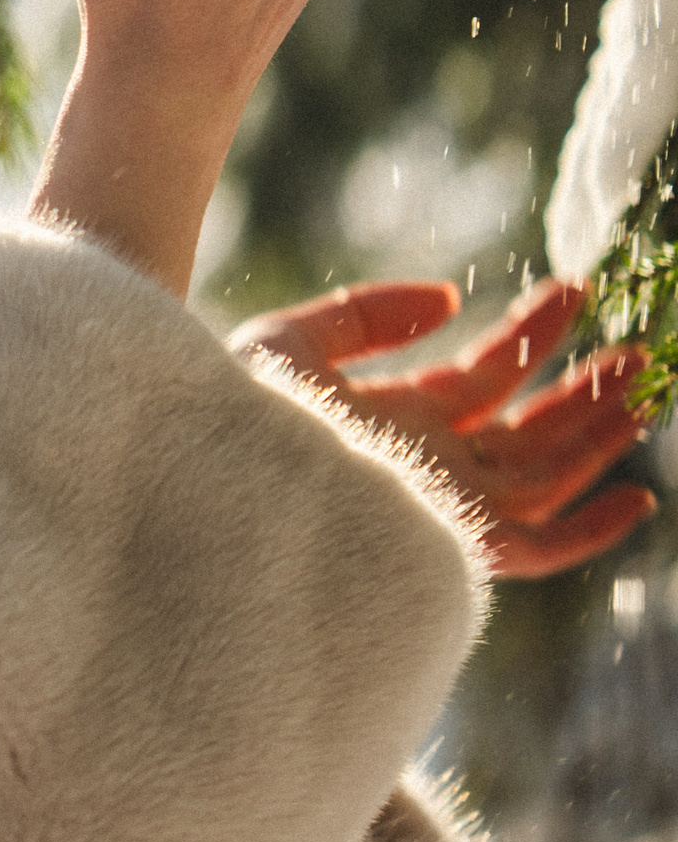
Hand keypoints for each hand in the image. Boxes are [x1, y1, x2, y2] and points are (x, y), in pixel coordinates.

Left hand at [230, 278, 654, 578]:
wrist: (207, 473)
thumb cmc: (228, 411)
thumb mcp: (291, 340)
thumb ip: (368, 315)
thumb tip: (449, 300)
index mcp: (390, 420)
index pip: (480, 379)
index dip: (530, 336)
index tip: (574, 291)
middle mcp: (422, 466)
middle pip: (523, 432)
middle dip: (581, 390)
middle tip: (636, 348)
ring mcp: (438, 505)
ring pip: (542, 477)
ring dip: (597, 434)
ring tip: (643, 383)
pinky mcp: (447, 543)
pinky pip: (536, 551)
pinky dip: (589, 531)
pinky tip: (635, 495)